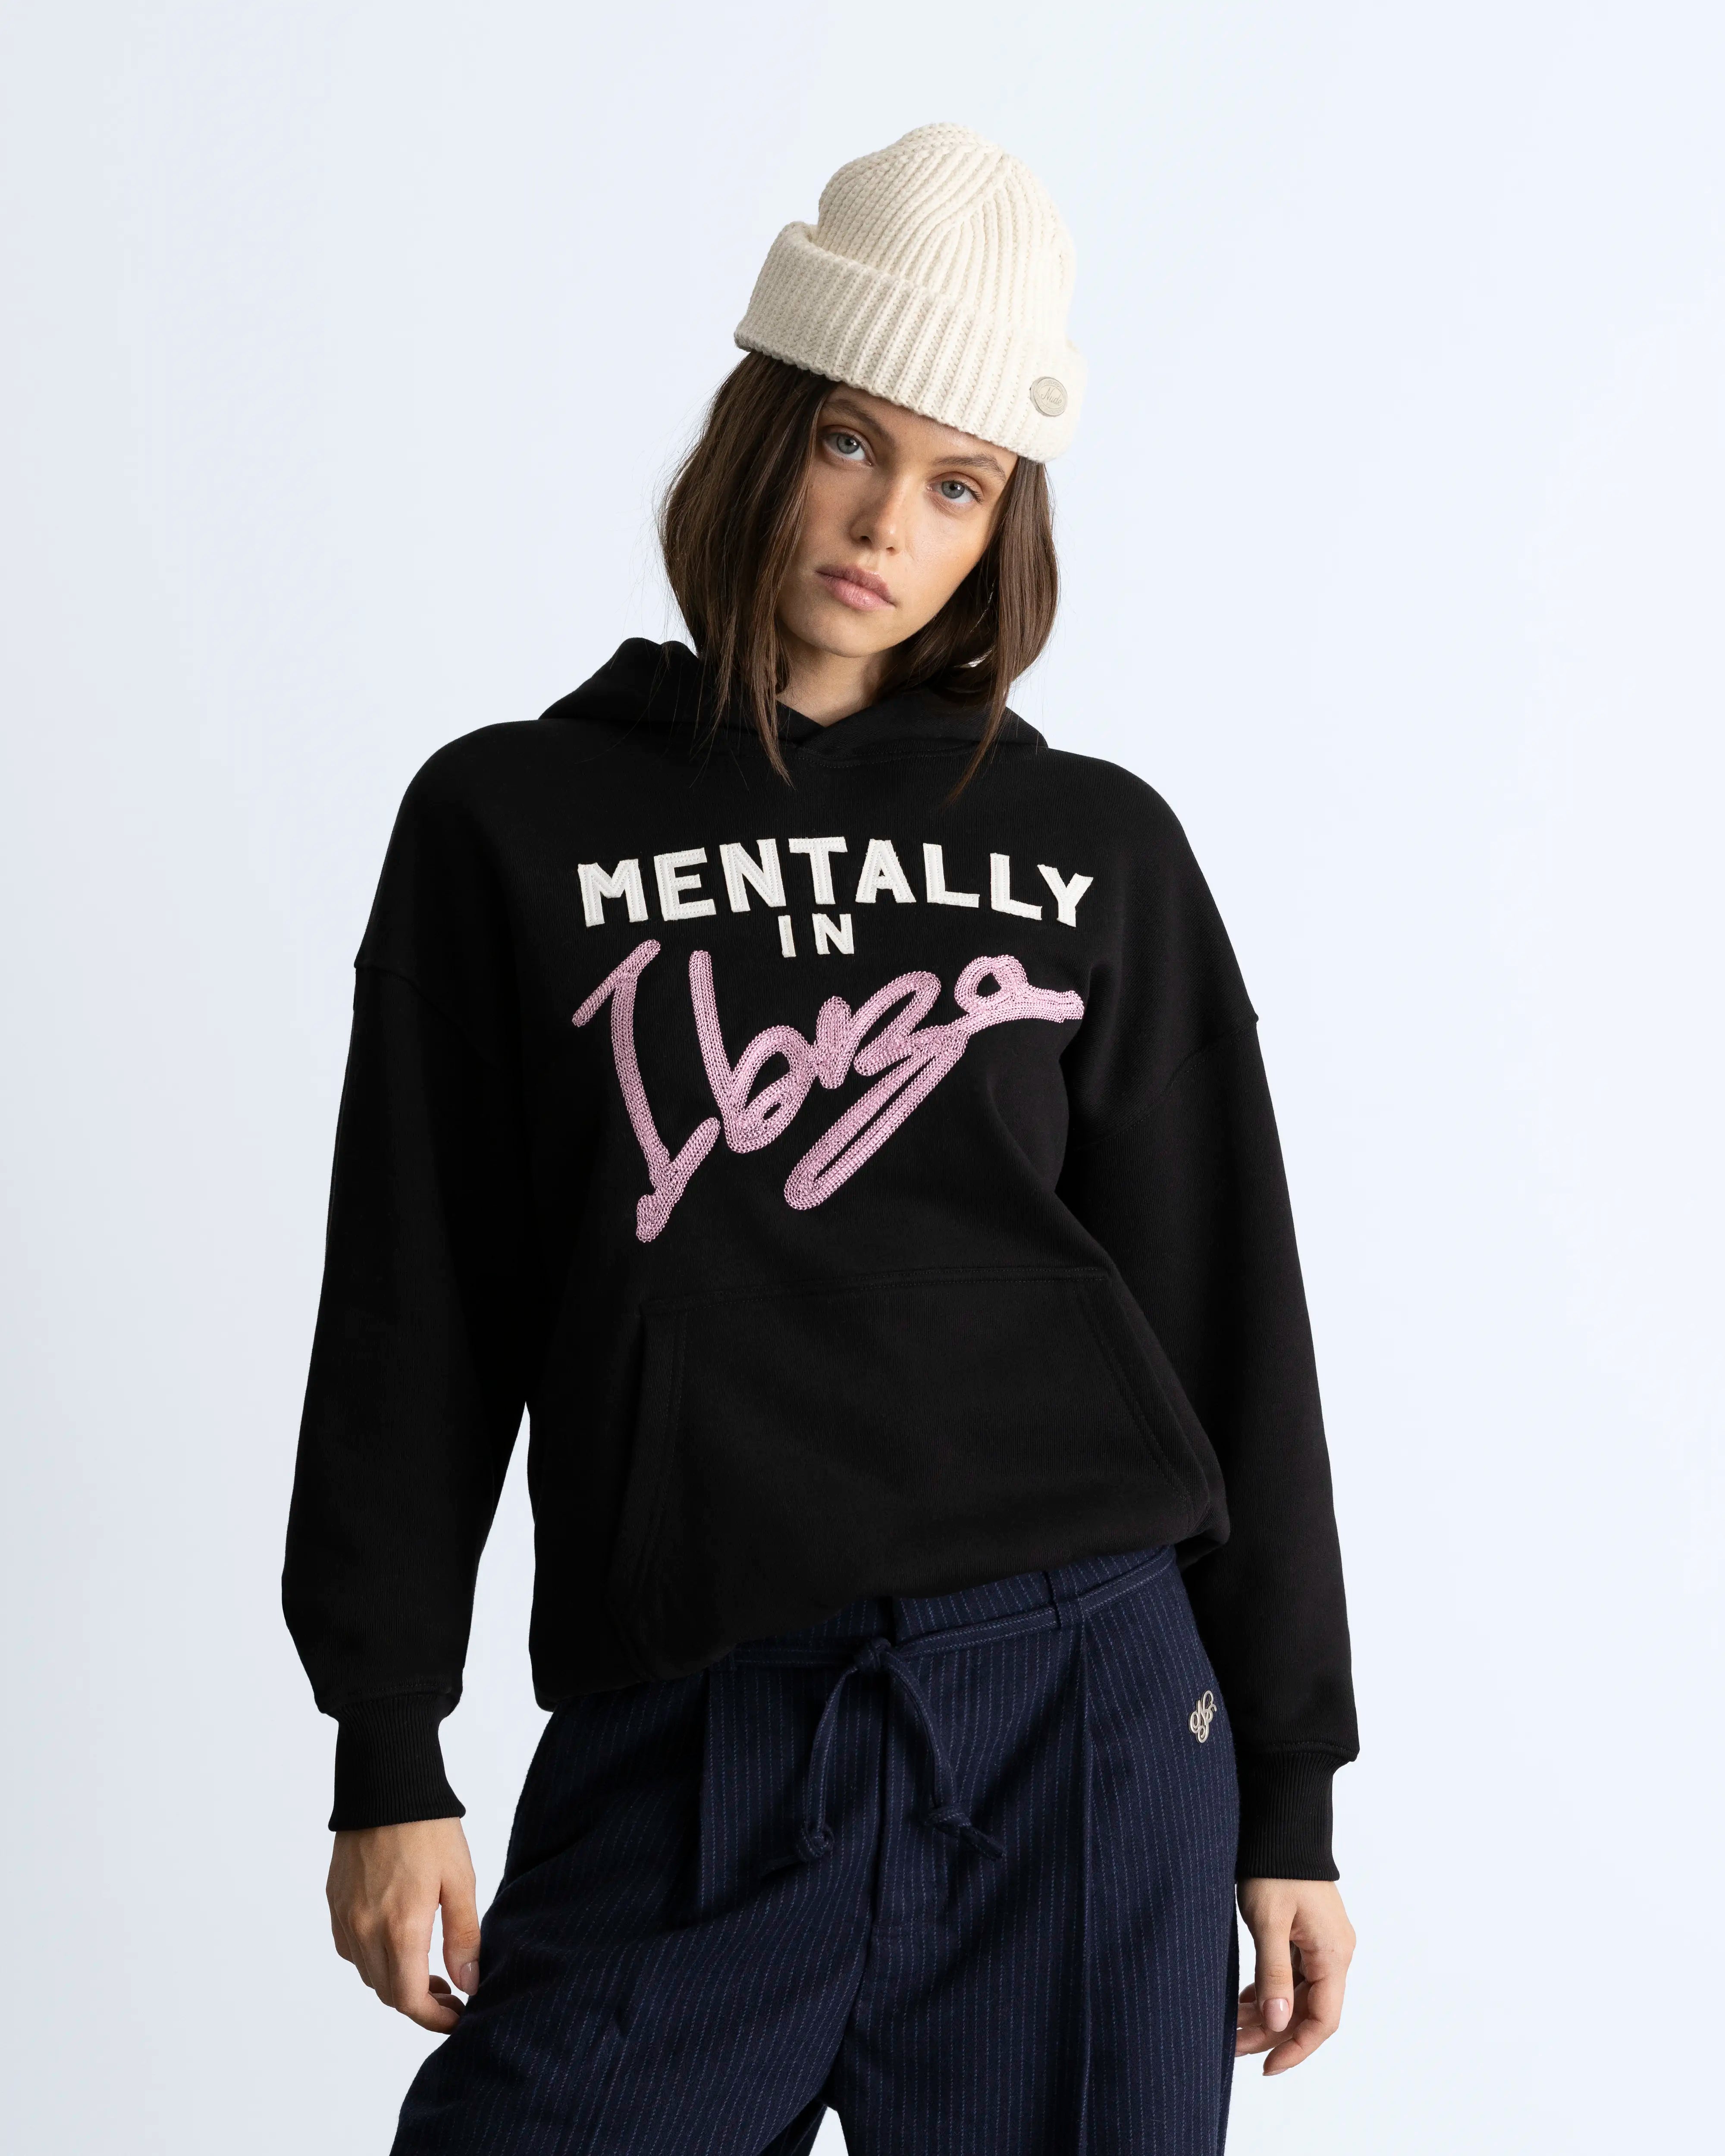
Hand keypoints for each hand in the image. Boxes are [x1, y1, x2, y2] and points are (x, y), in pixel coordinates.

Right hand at [326, 1817, 480, 2032]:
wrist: (385, 1785)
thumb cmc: (428, 1828)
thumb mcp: (459, 1880)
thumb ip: (463, 1937)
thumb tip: (469, 1984)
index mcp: (398, 1928)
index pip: (410, 2000)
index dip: (435, 2019)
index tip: (459, 2017)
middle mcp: (364, 1930)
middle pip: (388, 1993)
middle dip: (421, 2003)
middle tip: (452, 1992)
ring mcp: (344, 1918)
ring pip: (369, 1974)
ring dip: (397, 1983)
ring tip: (430, 1970)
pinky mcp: (335, 1904)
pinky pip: (352, 1949)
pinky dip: (375, 1959)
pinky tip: (398, 1942)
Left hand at [1235, 1876, 1354, 2073]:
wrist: (1282, 1822)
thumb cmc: (1275, 1867)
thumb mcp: (1269, 1921)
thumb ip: (1273, 1974)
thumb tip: (1277, 2024)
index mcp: (1333, 1955)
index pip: (1323, 2020)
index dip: (1295, 2048)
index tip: (1266, 2068)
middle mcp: (1334, 1953)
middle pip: (1307, 2010)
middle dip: (1271, 2032)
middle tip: (1231, 2046)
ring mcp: (1321, 1943)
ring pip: (1297, 1993)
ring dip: (1267, 2012)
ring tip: (1231, 2027)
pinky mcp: (1307, 1933)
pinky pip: (1292, 1973)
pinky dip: (1269, 1989)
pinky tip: (1244, 2001)